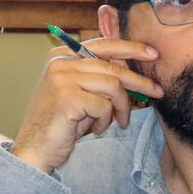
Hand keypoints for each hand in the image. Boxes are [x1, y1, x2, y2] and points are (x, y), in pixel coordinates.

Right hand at [10, 40, 165, 173]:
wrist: (35, 149)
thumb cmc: (62, 123)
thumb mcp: (81, 92)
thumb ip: (99, 76)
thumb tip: (132, 67)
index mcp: (62, 55)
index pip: (103, 44)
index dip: (131, 48)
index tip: (153, 54)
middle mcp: (60, 62)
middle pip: (112, 66)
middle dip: (139, 81)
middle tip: (157, 92)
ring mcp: (62, 78)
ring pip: (113, 86)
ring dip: (121, 108)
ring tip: (119, 121)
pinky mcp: (67, 98)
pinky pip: (104, 106)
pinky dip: (105, 121)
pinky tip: (96, 130)